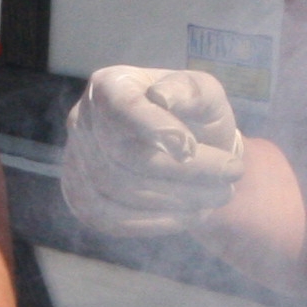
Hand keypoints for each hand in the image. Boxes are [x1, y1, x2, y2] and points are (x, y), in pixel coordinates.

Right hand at [62, 68, 245, 236]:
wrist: (185, 153)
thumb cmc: (195, 117)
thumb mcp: (205, 94)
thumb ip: (189, 90)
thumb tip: (161, 97)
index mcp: (109, 84)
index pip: (123, 108)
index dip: (157, 129)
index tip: (192, 146)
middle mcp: (82, 119)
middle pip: (124, 155)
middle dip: (183, 172)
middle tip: (230, 176)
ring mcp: (75, 160)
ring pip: (117, 190)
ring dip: (174, 200)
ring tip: (216, 198)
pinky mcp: (79, 197)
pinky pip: (107, 218)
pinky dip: (152, 222)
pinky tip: (186, 216)